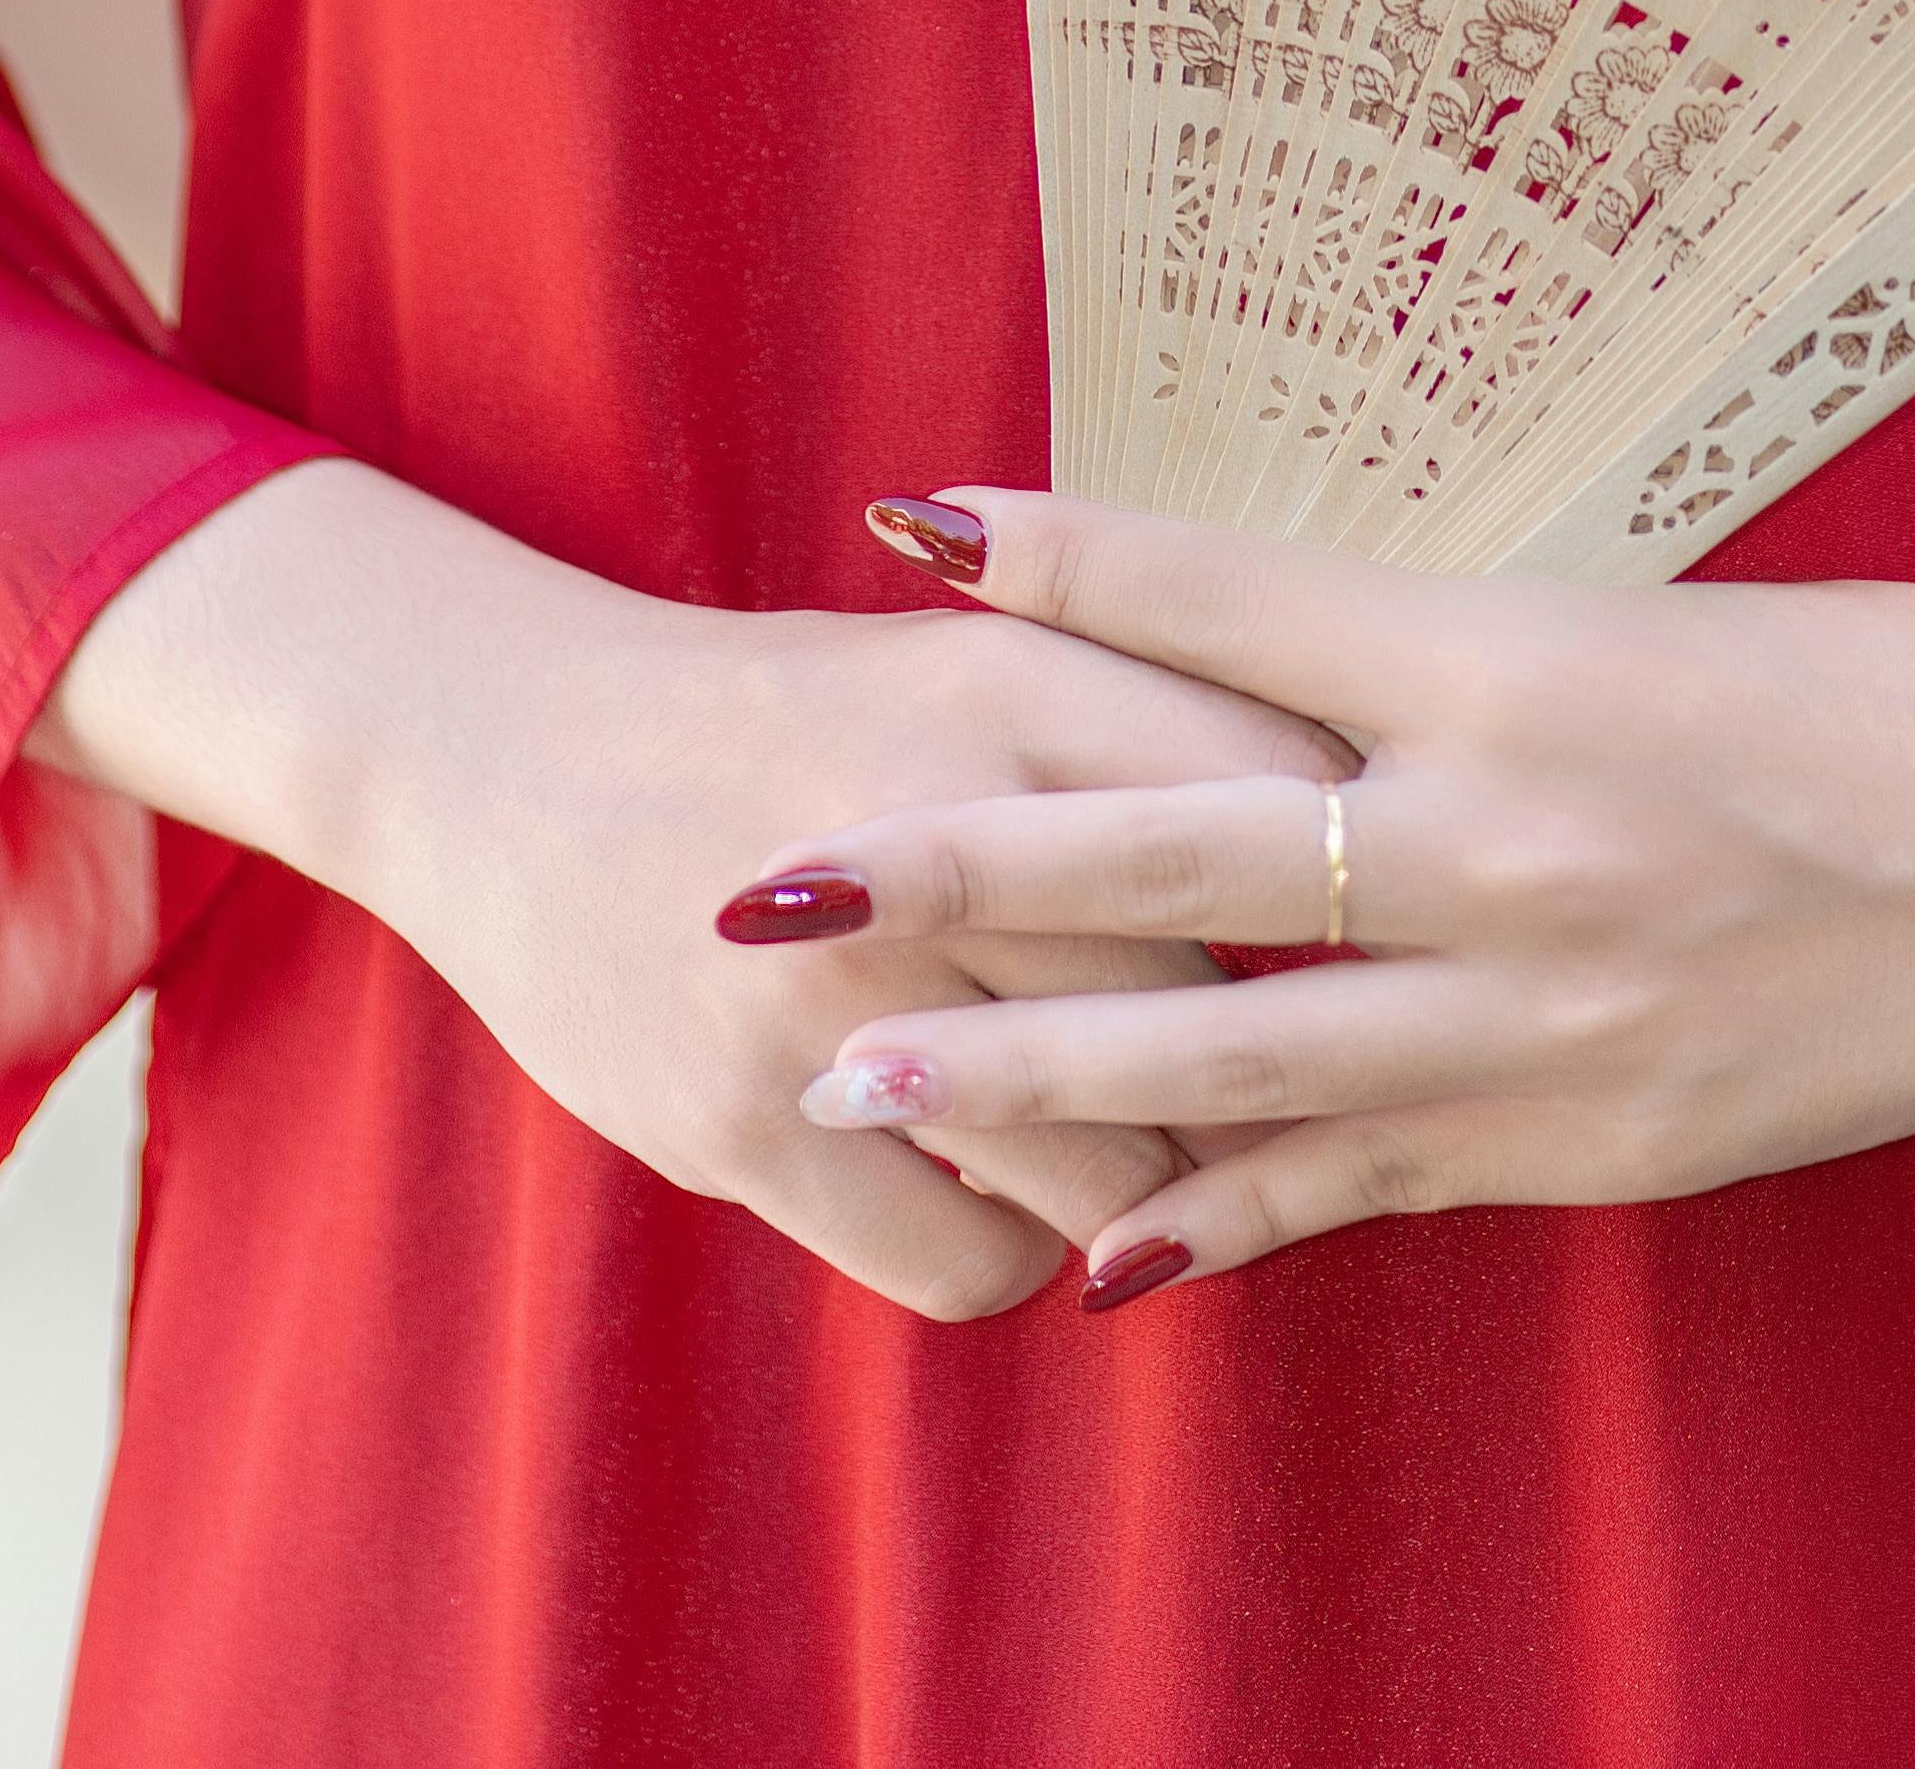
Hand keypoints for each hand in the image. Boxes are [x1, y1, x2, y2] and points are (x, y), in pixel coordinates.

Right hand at [31, 464, 1345, 1319]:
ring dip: (1158, 1178)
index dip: (1369, 868)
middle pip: (1224, 996)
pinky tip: (1008, 1203)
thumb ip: (1157, 708)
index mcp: (1012, 676)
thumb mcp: (976, 648)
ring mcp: (840, 991)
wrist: (506, 749)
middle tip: (1310, 1071)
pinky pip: (974, 1266)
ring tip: (1150, 1148)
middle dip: (1291, 1052)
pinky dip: (1022, 1258)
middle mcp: (936, 824)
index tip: (1409, 914)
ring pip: (1118, 1159)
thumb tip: (1371, 808)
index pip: (1283, 786)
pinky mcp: (749, 1124)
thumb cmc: (799, 710)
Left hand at [713, 490, 1914, 1305]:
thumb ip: (1435, 669)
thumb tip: (1251, 670)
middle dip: (957, 866)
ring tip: (863, 1082)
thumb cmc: (1860, 686)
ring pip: (1229, 1046)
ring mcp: (1537, 1001)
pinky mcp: (1587, 1136)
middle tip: (776, 880)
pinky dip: (1221, 1213)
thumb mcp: (1629, 627)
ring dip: (1028, 1072)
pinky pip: (1362, 1182)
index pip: (1231, 594)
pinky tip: (1097, 1254)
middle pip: (1172, 838)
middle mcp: (1499, 827)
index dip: (1062, 555)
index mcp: (1507, 658)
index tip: (902, 523)